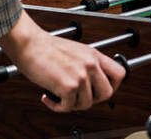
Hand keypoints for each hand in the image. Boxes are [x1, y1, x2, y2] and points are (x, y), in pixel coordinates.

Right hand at [0, 12, 124, 112]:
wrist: (30, 44)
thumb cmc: (47, 47)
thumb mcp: (77, 51)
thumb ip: (87, 64)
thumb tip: (91, 83)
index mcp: (94, 56)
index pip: (120, 74)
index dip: (113, 86)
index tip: (99, 91)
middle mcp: (91, 65)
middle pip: (107, 93)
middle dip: (93, 100)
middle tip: (78, 98)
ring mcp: (81, 75)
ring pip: (87, 104)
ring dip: (72, 105)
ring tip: (60, 97)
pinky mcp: (68, 85)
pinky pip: (68, 107)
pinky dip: (56, 107)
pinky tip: (49, 98)